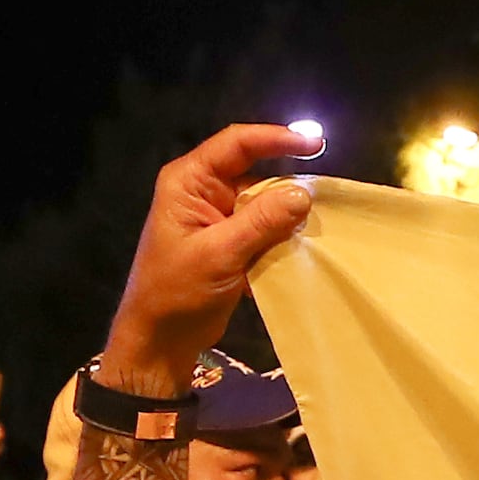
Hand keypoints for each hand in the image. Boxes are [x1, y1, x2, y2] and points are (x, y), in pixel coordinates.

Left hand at [103, 126, 320, 394]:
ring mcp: (217, 218)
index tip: (315, 143)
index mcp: (188, 182)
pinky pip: (263, 229)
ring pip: (264, 204)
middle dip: (286, 189)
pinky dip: (279, 238)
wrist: (159, 341)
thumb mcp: (219, 254)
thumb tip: (303, 193)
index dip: (276, 138)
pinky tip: (296, 252)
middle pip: (255, 173)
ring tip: (309, 234)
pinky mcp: (229, 243)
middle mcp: (202, 191)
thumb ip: (261, 221)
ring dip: (285, 218)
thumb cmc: (176, 293)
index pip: (236, 144)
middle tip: (318, 207)